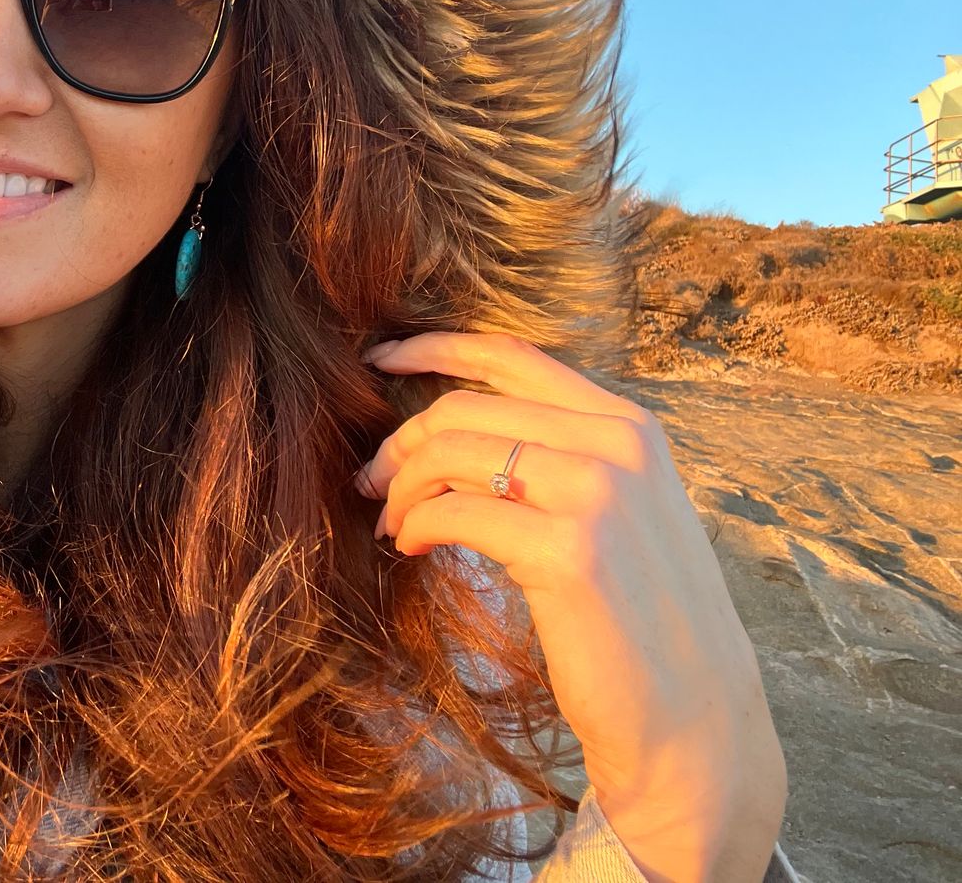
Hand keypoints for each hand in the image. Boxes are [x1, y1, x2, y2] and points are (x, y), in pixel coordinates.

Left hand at [355, 331, 786, 881]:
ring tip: (391, 523)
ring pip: (452, 452)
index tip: (380, 359)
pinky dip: (415, 524)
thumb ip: (561, 458)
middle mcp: (618, 445)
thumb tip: (457, 431)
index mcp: (629, 426)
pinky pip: (454, 511)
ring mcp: (598, 492)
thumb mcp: (619, 512)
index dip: (435, 347)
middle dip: (403, 440)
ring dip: (403, 487)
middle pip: (466, 407)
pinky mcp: (569, 549)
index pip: (514, 356)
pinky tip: (407, 547)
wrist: (693, 718)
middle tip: (372, 482)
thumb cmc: (642, 621)